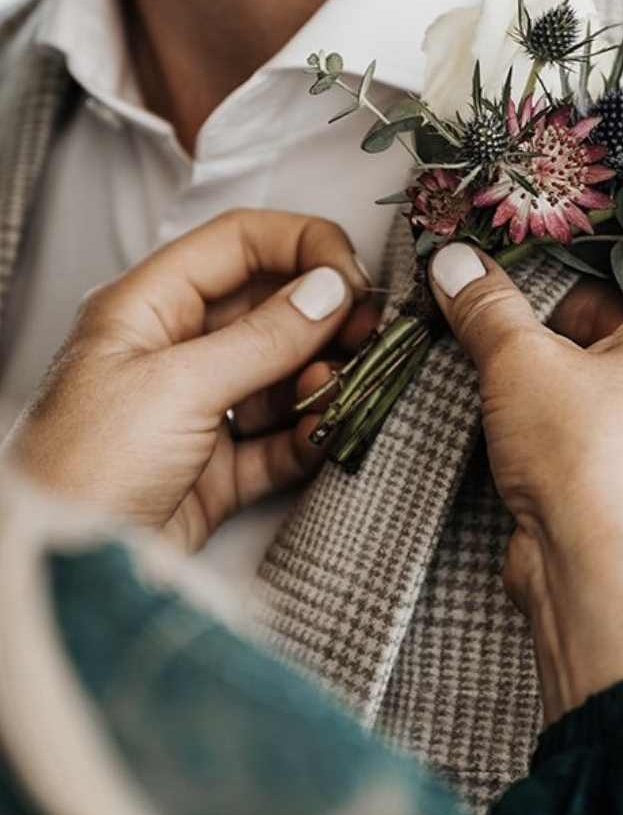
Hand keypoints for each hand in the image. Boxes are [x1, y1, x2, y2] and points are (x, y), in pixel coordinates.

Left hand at [2, 210, 374, 550]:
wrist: (63, 571)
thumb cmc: (84, 468)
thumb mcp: (177, 387)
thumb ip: (263, 338)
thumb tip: (330, 291)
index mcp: (148, 307)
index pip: (240, 243)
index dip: (303, 246)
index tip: (352, 277)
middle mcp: (177, 351)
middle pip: (270, 308)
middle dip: (324, 318)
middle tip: (368, 334)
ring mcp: (201, 410)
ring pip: (284, 375)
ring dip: (320, 381)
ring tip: (331, 393)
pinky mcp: (219, 468)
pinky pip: (283, 438)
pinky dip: (310, 435)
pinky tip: (322, 434)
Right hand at [424, 206, 622, 718]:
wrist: (607, 587)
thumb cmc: (593, 460)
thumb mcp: (525, 366)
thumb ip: (490, 309)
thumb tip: (456, 265)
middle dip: (608, 288)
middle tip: (548, 274)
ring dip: (590, 346)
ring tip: (522, 342)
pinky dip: (591, 396)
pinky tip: (533, 400)